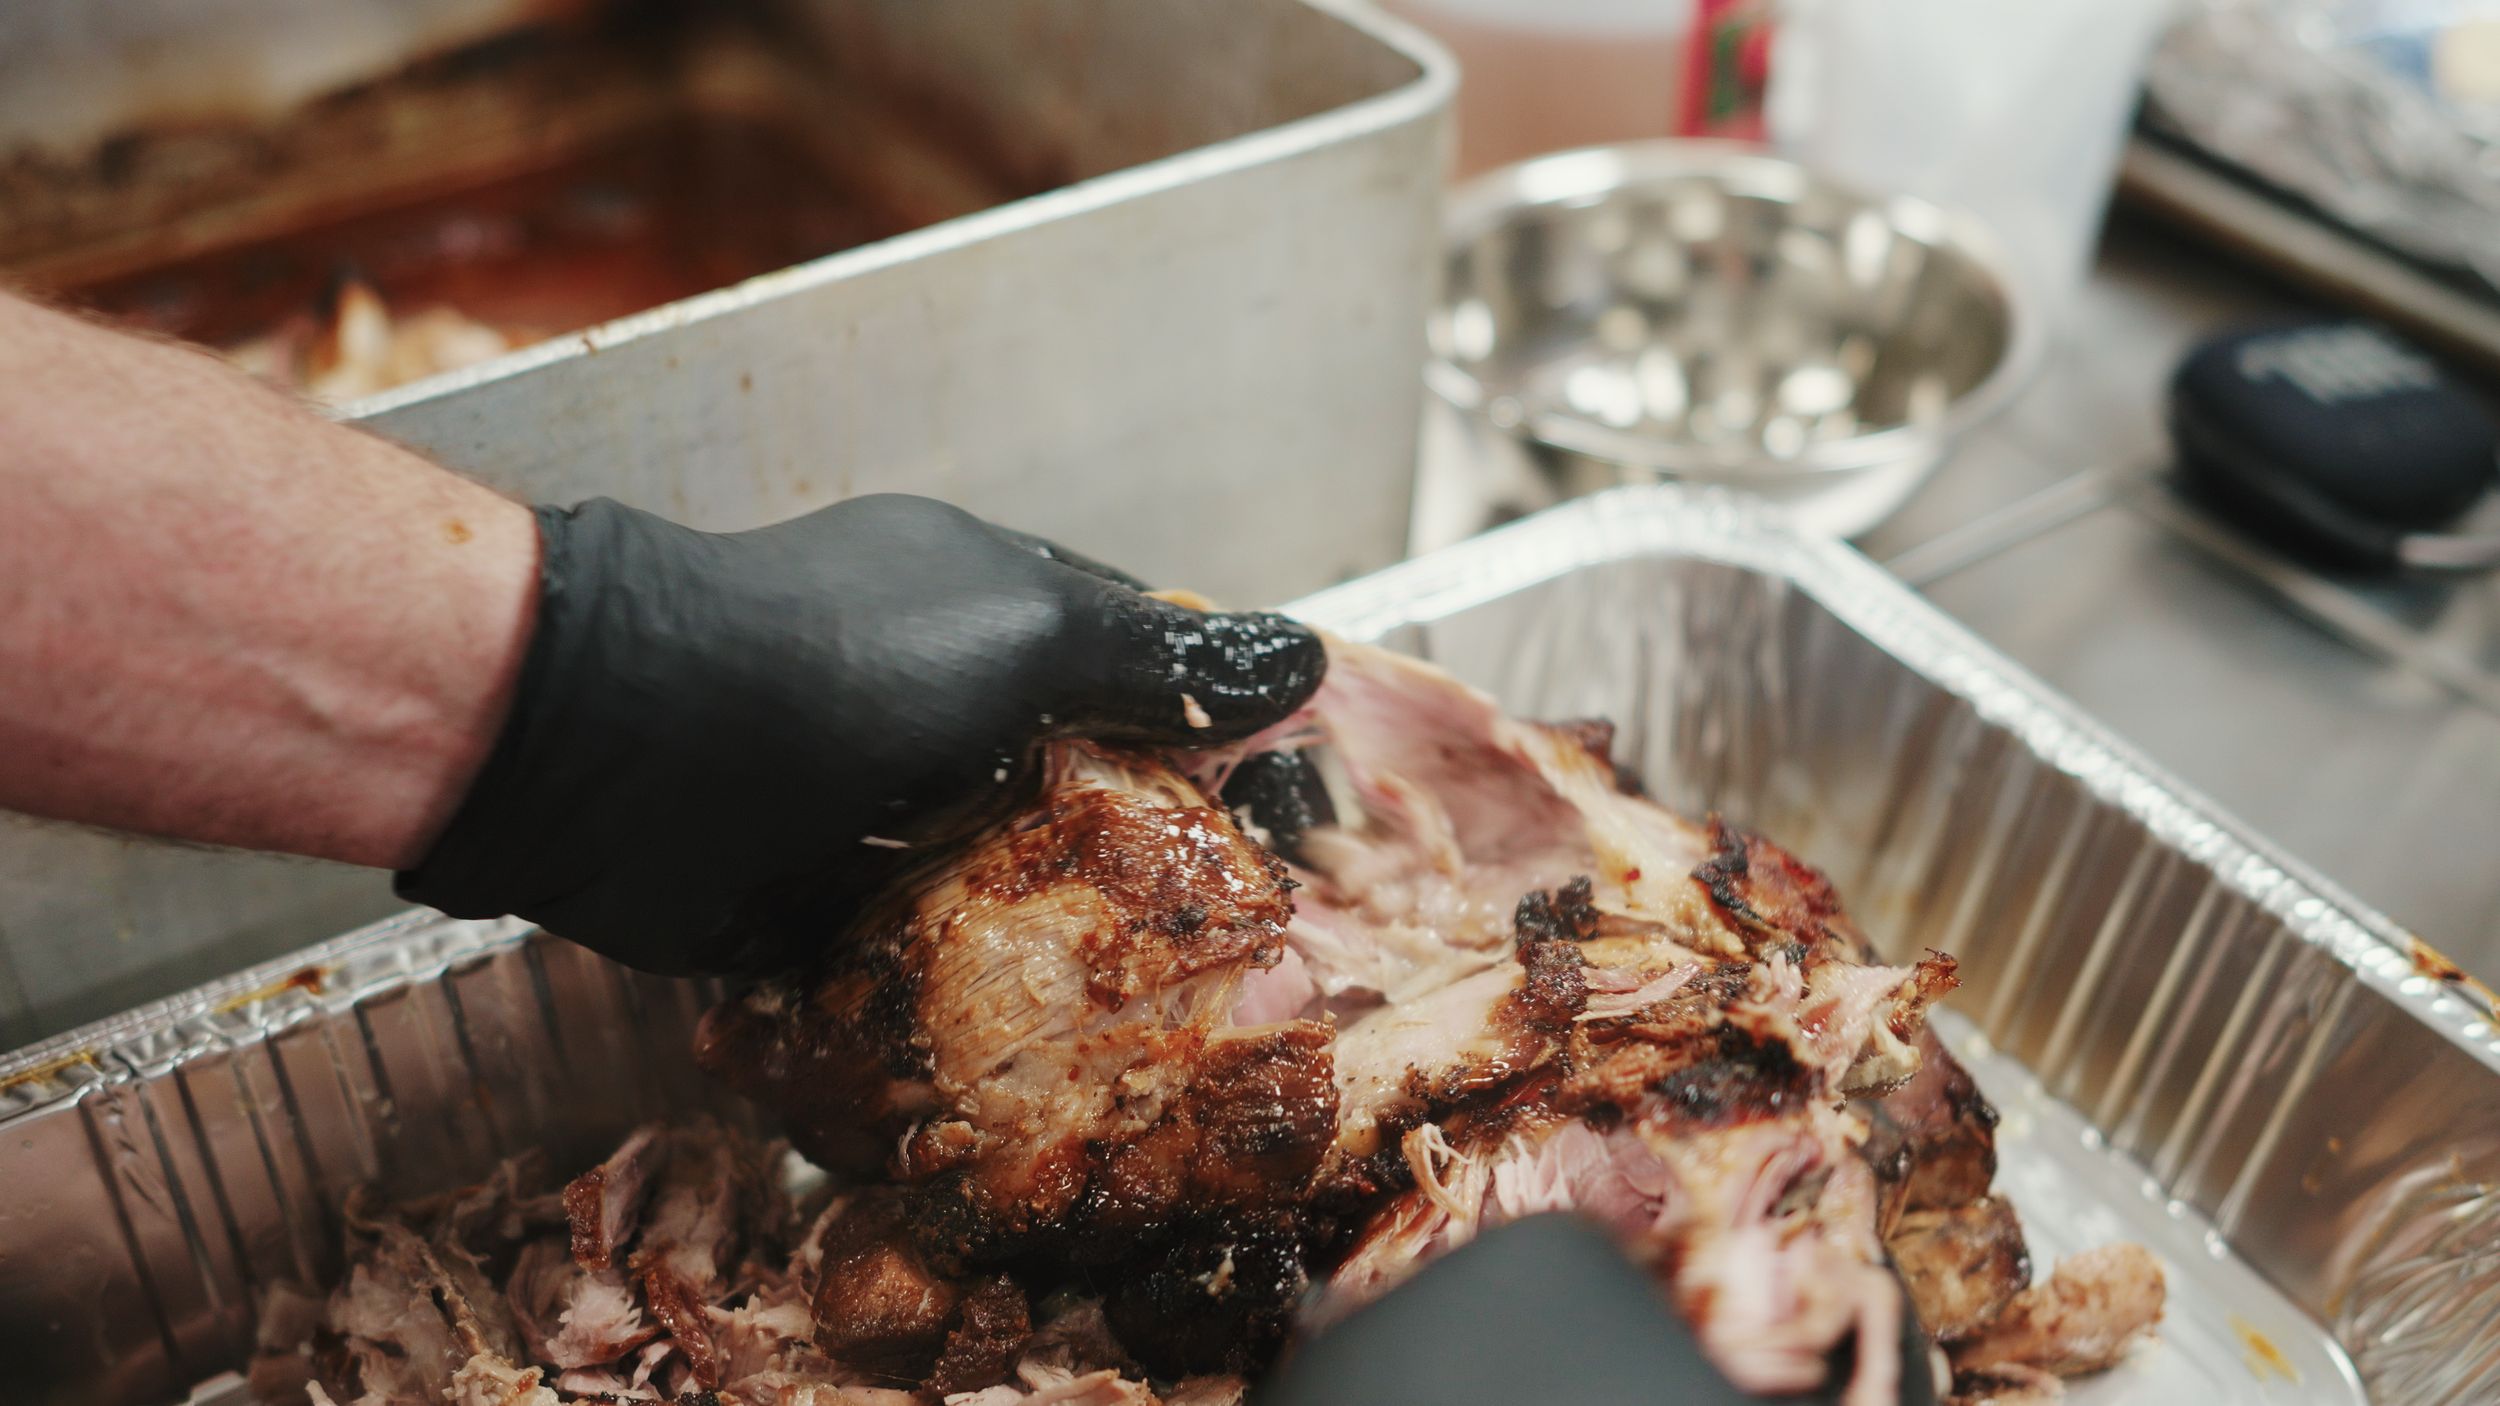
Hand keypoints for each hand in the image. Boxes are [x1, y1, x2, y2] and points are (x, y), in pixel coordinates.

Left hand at [396, 494, 1324, 973]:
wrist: (622, 751)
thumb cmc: (836, 662)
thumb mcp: (1025, 636)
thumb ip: (1156, 662)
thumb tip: (1301, 657)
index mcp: (991, 606)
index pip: (1135, 657)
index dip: (1213, 725)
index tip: (1290, 807)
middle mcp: (939, 699)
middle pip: (1077, 775)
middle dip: (1152, 845)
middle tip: (1248, 931)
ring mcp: (875, 801)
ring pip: (1006, 871)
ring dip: (1064, 928)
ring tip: (1169, 1004)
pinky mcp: (818, 896)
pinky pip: (919, 946)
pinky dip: (967, 986)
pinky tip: (1040, 1035)